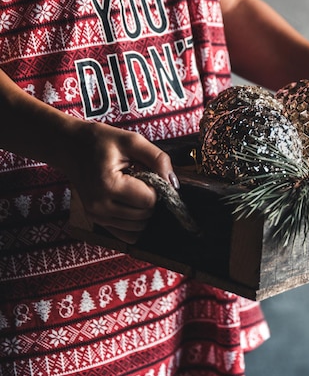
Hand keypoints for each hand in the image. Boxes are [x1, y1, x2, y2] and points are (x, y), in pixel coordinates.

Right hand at [62, 121, 176, 243]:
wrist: (68, 146)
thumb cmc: (100, 141)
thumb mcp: (132, 141)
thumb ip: (158, 159)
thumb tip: (173, 184)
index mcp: (108, 185)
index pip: (149, 200)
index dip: (156, 188)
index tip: (147, 173)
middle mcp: (99, 206)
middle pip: (145, 216)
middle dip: (150, 199)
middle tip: (139, 180)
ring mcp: (96, 216)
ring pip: (138, 227)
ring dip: (142, 210)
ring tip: (131, 189)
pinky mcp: (96, 221)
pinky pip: (127, 235)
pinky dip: (135, 222)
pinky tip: (129, 203)